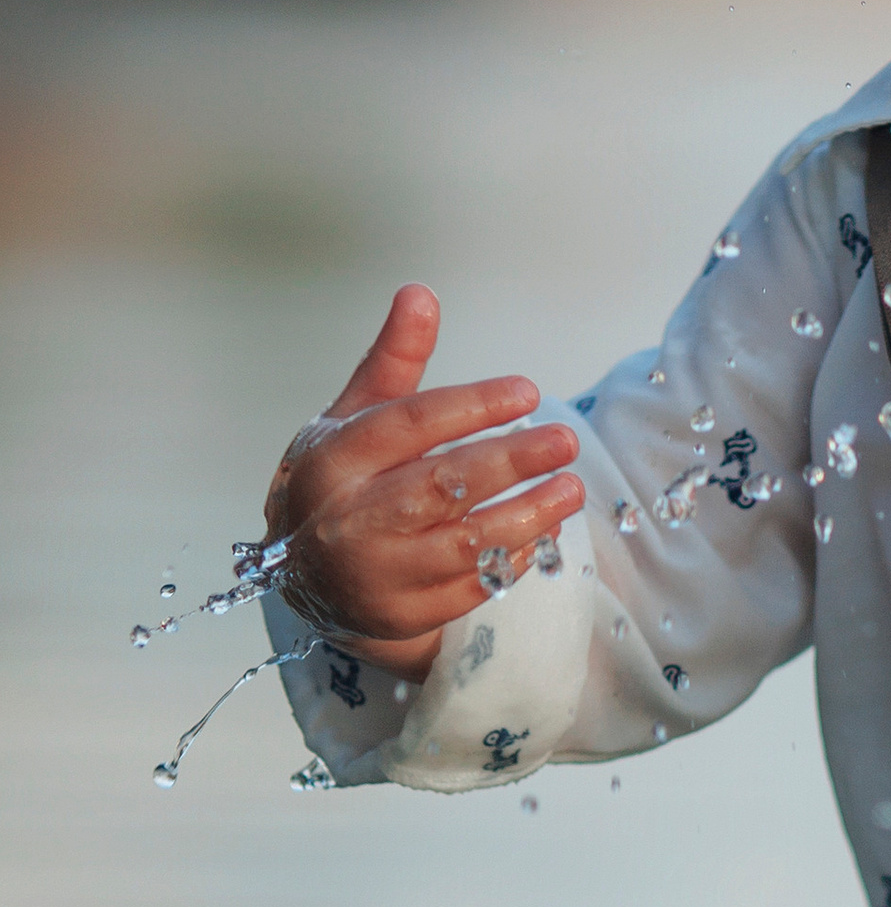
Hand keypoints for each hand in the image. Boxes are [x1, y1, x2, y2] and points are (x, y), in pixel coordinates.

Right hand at [264, 286, 584, 683]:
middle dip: (510, 461)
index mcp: (333, 459)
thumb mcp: (352, 418)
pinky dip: (514, 560)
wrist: (302, 577)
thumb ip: (393, 361)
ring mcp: (378, 573)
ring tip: (572, 488)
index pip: (409, 425)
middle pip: (440, 486)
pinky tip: (547, 533)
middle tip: (566, 439)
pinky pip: (473, 587)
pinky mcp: (405, 613)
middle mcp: (350, 518)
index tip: (528, 391)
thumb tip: (421, 293)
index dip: (472, 406)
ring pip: (464, 544)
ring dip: (527, 516)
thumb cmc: (339, 481)